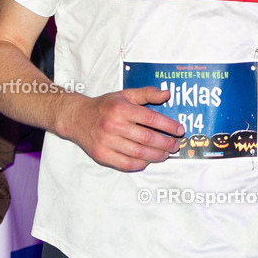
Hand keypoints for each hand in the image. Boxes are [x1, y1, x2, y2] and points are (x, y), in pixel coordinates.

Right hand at [59, 86, 184, 171]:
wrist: (77, 118)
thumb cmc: (105, 106)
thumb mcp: (125, 95)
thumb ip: (147, 93)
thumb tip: (167, 94)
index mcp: (121, 108)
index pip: (151, 118)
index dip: (168, 126)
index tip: (180, 130)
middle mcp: (113, 124)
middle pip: (147, 138)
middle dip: (165, 143)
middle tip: (175, 145)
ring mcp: (106, 141)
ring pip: (138, 153)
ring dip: (156, 155)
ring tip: (165, 154)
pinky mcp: (101, 155)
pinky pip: (126, 164)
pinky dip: (140, 164)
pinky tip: (148, 160)